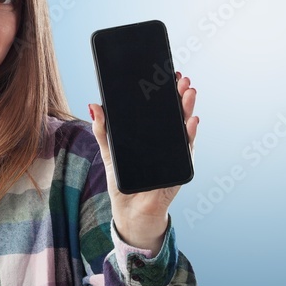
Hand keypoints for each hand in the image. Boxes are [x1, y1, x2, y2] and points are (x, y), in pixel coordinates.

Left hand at [88, 71, 198, 251]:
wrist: (130, 212)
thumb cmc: (123, 181)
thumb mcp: (109, 152)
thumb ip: (102, 129)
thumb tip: (94, 105)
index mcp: (152, 135)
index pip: (161, 109)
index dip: (166, 91)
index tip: (168, 73)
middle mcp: (167, 141)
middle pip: (175, 114)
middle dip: (180, 94)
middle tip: (181, 78)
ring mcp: (175, 154)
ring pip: (185, 127)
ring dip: (188, 109)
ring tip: (189, 92)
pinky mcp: (180, 168)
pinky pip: (187, 149)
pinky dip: (190, 134)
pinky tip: (192, 121)